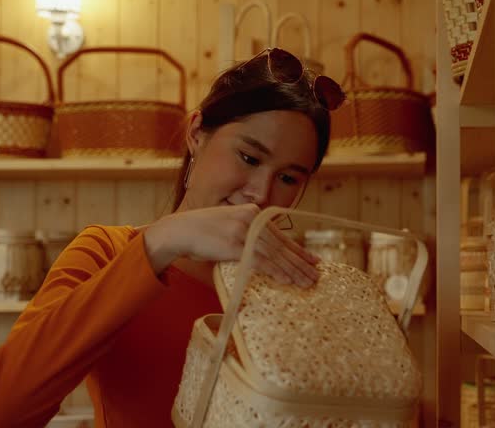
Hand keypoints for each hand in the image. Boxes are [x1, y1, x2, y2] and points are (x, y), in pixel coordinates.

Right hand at [143, 204, 319, 286]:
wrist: (178, 230)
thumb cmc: (202, 231)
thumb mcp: (230, 224)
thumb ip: (248, 232)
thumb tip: (266, 250)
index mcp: (252, 211)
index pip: (280, 235)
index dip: (298, 250)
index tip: (313, 261)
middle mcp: (251, 218)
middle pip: (281, 245)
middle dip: (301, 263)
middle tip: (316, 275)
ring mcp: (243, 231)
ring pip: (275, 255)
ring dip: (293, 271)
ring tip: (307, 282)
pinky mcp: (235, 245)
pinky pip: (261, 262)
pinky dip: (276, 272)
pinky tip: (287, 280)